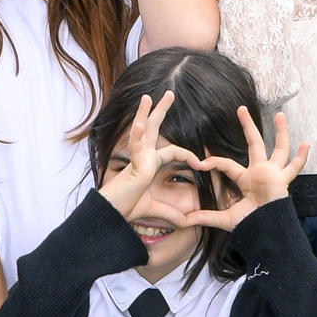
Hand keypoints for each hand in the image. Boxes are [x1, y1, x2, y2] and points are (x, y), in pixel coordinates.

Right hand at [96, 91, 195, 219]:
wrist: (114, 215)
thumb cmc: (127, 209)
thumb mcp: (156, 209)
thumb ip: (171, 213)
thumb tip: (186, 222)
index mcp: (148, 164)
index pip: (172, 151)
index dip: (189, 155)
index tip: (203, 164)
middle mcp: (143, 157)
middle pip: (153, 128)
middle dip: (161, 111)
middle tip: (169, 93)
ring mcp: (137, 159)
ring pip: (141, 130)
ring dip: (144, 112)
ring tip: (148, 96)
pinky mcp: (133, 165)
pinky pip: (134, 147)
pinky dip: (136, 134)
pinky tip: (139, 123)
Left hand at [190, 107, 309, 228]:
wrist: (263, 231)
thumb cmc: (247, 224)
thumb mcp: (223, 218)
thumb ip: (204, 216)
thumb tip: (183, 220)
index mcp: (246, 180)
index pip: (227, 164)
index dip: (214, 161)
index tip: (201, 163)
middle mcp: (260, 172)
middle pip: (255, 144)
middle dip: (248, 126)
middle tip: (240, 108)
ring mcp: (273, 173)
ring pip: (279, 149)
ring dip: (281, 132)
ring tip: (280, 114)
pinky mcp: (282, 179)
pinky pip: (294, 167)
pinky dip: (302, 157)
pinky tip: (307, 143)